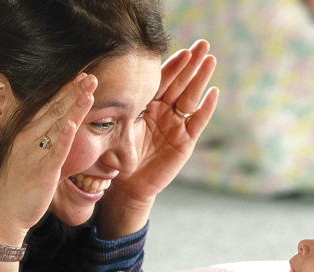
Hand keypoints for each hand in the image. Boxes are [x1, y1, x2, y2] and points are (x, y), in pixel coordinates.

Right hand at [0, 74, 96, 244]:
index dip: (65, 91)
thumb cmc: (19, 186)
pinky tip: (72, 123)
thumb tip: (58, 128)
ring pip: (56, 125)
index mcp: (26, 134)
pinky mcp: (42, 171)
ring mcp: (34, 153)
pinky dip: (63, 136)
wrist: (6, 213)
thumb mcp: (29, 156)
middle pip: (54, 110)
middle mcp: (28, 139)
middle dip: (73, 91)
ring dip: (73, 106)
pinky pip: (54, 151)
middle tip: (91, 76)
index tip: (81, 77)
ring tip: (88, 90)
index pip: (48, 106)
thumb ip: (42, 141)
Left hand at [101, 40, 218, 213]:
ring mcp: (176, 125)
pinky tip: (214, 93)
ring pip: (190, 98)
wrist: (127, 184)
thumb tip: (99, 88)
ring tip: (211, 60)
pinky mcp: (185, 141)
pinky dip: (206, 108)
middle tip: (203, 45)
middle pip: (180, 83)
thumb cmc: (118, 156)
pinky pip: (197, 122)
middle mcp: (164, 112)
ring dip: (201, 79)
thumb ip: (116, 111)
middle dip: (191, 64)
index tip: (182, 50)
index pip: (161, 81)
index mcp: (147, 105)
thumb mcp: (115, 129)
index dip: (172, 66)